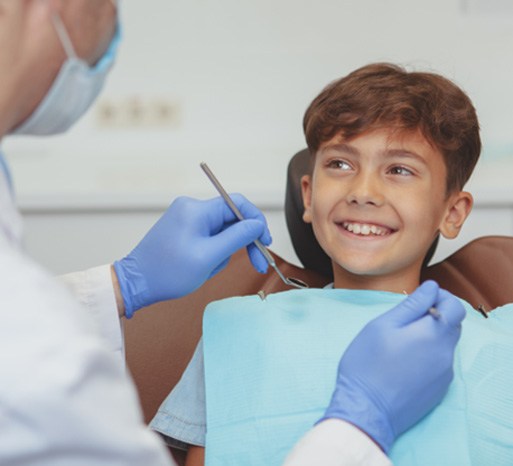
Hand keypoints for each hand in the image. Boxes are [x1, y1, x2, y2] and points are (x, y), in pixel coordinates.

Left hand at [113, 194, 270, 317]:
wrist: (137, 283)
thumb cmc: (169, 272)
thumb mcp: (209, 257)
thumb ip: (237, 237)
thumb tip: (257, 224)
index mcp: (197, 210)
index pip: (238, 204)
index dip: (256, 222)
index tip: (265, 242)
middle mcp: (191, 208)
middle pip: (232, 218)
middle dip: (243, 242)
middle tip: (258, 263)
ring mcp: (186, 218)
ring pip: (222, 231)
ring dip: (224, 252)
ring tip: (209, 269)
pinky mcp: (183, 229)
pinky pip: (210, 238)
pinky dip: (213, 253)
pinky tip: (203, 267)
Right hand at [321, 280, 464, 452]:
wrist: (366, 409)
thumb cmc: (367, 364)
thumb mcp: (382, 325)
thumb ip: (411, 304)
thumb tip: (432, 287)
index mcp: (433, 334)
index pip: (455, 306)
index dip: (440, 297)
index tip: (419, 299)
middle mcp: (446, 354)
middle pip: (452, 325)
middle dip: (435, 315)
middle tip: (406, 319)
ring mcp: (444, 374)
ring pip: (445, 344)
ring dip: (430, 335)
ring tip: (401, 340)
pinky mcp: (439, 389)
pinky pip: (440, 363)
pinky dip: (427, 354)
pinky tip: (404, 361)